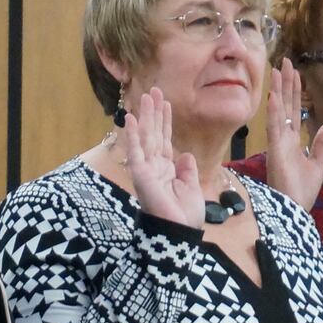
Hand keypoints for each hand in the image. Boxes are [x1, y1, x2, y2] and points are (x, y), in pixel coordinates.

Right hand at [124, 88, 203, 228]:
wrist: (178, 233)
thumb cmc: (185, 216)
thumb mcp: (192, 188)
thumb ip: (187, 170)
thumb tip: (186, 155)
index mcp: (167, 169)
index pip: (165, 140)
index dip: (166, 121)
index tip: (166, 103)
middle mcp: (155, 166)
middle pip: (155, 133)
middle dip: (155, 112)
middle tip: (155, 90)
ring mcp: (146, 169)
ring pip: (146, 137)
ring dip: (145, 116)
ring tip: (145, 95)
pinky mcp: (140, 174)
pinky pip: (135, 151)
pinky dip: (132, 134)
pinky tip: (130, 118)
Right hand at [263, 59, 322, 209]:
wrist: (294, 209)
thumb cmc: (302, 191)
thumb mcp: (317, 164)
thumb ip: (321, 144)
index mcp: (292, 141)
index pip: (295, 110)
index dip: (295, 91)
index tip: (296, 73)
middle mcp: (283, 138)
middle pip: (286, 105)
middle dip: (286, 84)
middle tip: (284, 62)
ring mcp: (277, 142)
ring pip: (278, 110)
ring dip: (279, 90)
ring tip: (278, 69)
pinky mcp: (275, 150)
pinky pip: (274, 127)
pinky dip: (274, 111)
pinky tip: (274, 95)